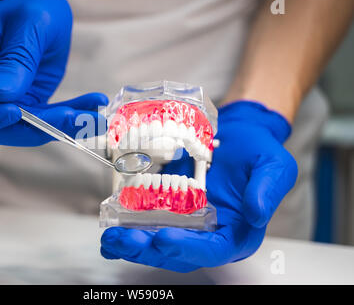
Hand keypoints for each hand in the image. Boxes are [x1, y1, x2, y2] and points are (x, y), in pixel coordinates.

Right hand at [0, 0, 107, 145]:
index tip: (14, 111)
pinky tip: (92, 109)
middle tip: (74, 119)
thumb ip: (14, 57)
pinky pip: (44, 120)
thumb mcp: (27, 23)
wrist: (43, 11)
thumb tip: (0, 94)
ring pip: (23, 130)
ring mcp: (1, 100)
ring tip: (93, 118)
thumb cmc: (30, 6)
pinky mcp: (25, 104)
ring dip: (59, 128)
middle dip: (34, 128)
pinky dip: (70, 119)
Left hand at [100, 101, 297, 271]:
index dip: (189, 249)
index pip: (213, 251)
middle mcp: (210, 234)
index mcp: (237, 233)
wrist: (238, 133)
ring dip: (134, 244)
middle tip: (125, 239)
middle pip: (179, 253)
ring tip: (112, 237)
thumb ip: (267, 190)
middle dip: (150, 250)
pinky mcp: (171, 208)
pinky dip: (130, 227)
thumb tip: (256, 214)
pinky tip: (112, 224)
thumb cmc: (258, 151)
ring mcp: (188, 223)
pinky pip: (149, 222)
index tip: (164, 238)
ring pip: (159, 242)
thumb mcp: (274, 166)